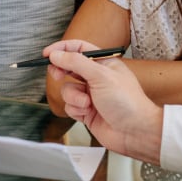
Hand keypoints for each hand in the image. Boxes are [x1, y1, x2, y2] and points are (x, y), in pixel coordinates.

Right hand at [43, 39, 164, 163]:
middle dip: (62, 72)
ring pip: (68, 89)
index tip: (47, 54)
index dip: (62, 49)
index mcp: (104, 63)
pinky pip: (70, 106)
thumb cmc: (127, 101)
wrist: (134, 131)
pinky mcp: (86, 111)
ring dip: (74, 96)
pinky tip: (88, 113)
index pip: (79, 49)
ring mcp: (91, 95)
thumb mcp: (100, 75)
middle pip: (69, 68)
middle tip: (57, 75)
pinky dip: (76, 109)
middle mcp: (96, 77)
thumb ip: (76, 63)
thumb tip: (56, 55)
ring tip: (87, 103)